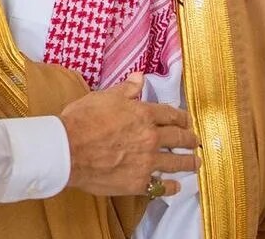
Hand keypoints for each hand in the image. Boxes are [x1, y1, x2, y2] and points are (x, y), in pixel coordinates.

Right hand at [58, 72, 199, 196]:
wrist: (68, 150)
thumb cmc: (82, 120)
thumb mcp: (103, 96)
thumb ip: (125, 89)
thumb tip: (140, 78)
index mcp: (144, 115)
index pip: (171, 114)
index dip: (182, 117)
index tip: (187, 121)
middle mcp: (151, 139)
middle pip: (179, 139)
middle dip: (190, 139)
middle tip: (195, 141)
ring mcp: (147, 162)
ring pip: (176, 163)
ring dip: (189, 163)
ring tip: (196, 163)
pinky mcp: (138, 182)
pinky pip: (161, 186)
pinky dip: (172, 186)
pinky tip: (176, 186)